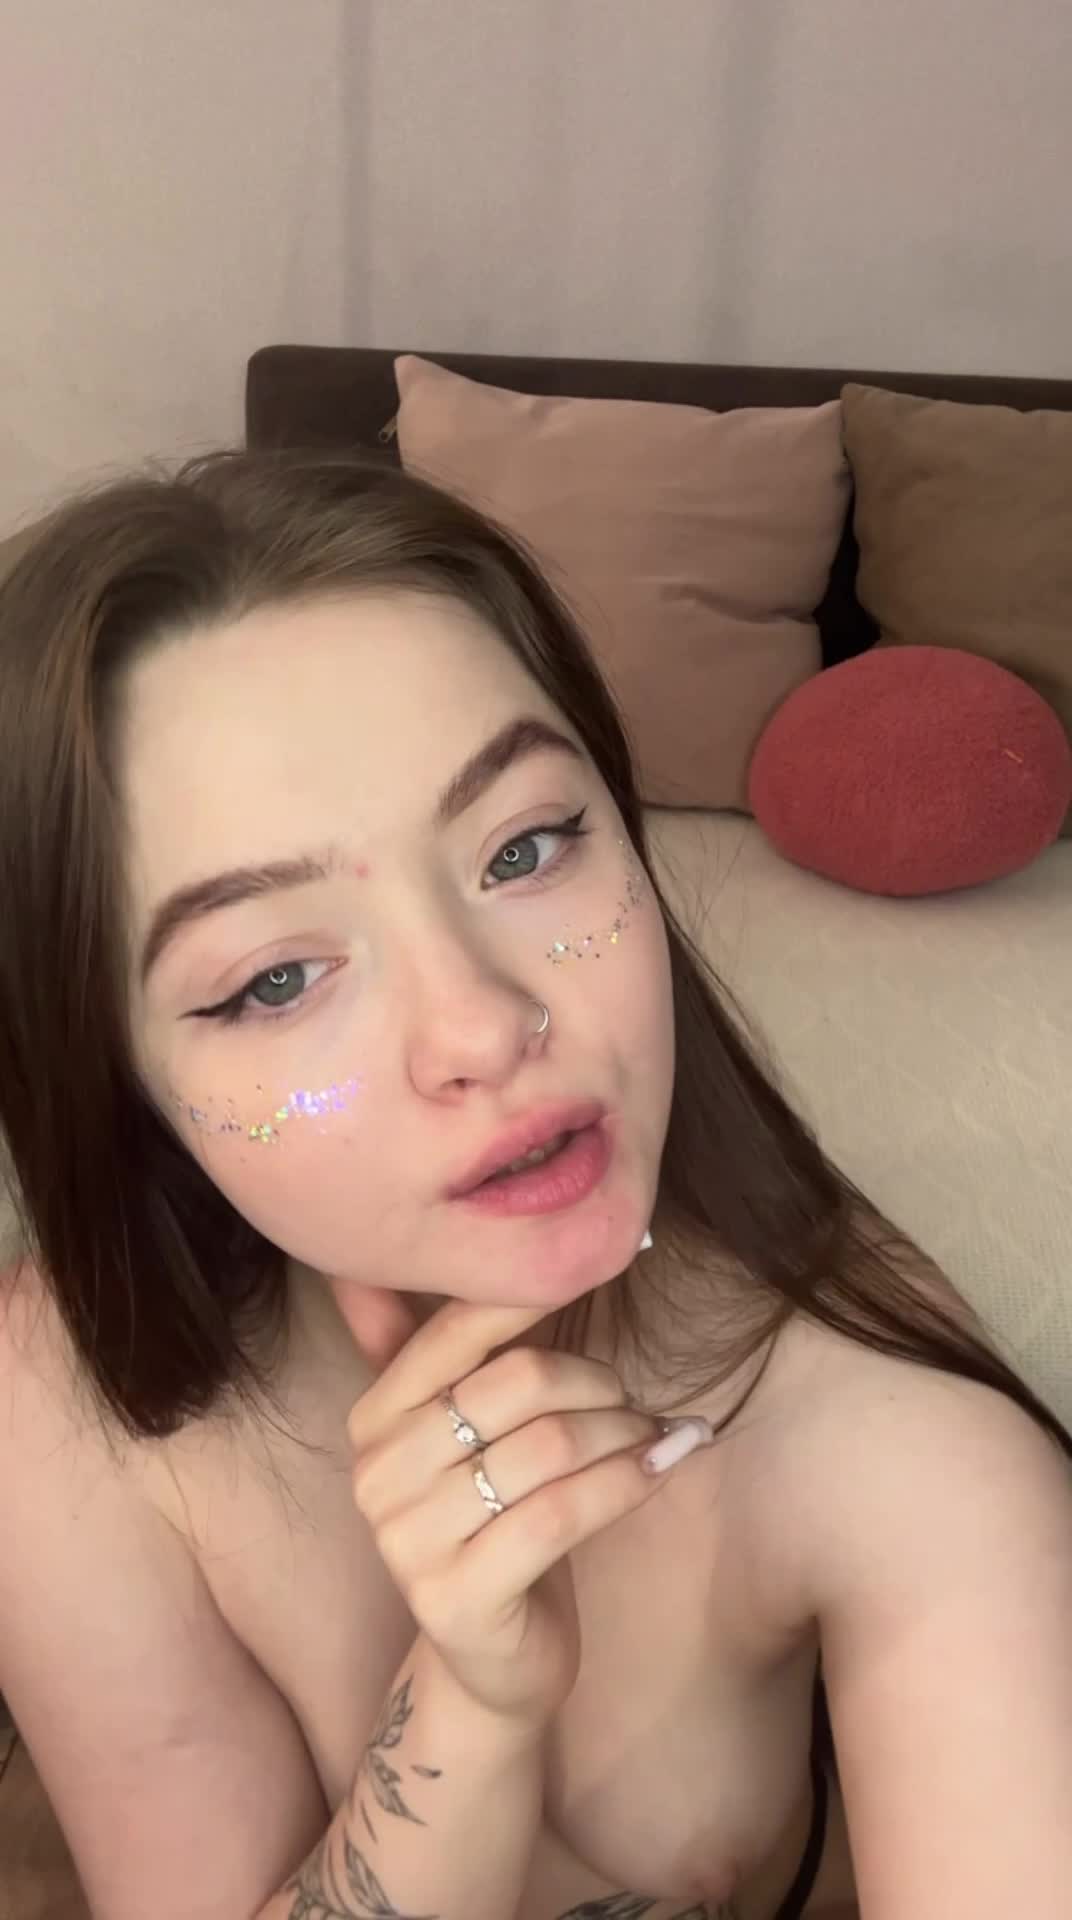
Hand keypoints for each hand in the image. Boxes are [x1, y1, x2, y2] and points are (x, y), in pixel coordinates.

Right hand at [335, 1289, 707, 1728]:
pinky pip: (563, 1514)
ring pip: (548, 1448)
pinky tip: (662, 1466)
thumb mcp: (454, 1434)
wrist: (490, 1664)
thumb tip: (368, 1262)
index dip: (531, 1296)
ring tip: (654, 1436)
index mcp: (375, 1418)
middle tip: (632, 1399)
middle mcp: (378, 1474)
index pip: (458, 1330)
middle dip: (595, 1383)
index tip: (598, 1274)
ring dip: (623, 1433)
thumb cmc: (490, 1526)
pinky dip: (628, 1481)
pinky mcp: (457, 1598)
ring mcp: (409, 1541)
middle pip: (517, 1384)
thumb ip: (416, 1349)